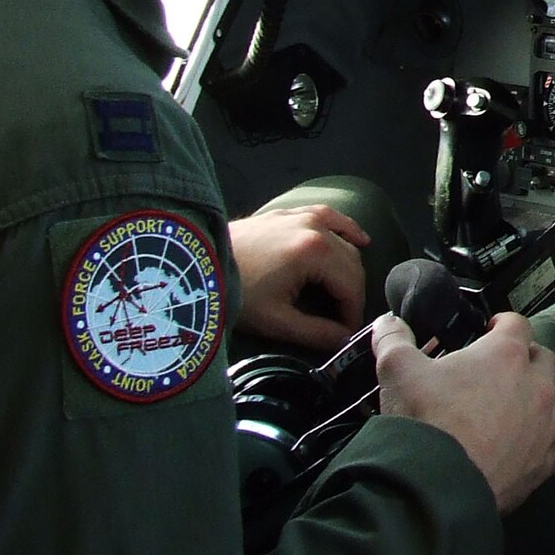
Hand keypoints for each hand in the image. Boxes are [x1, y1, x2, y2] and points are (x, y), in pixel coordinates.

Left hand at [227, 204, 370, 351]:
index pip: (352, 285)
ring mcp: (302, 216)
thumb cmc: (233, 292)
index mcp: (315, 252)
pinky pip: (329, 217)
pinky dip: (346, 229)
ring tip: (344, 293)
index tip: (348, 334)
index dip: (353, 313)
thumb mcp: (276, 321)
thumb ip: (316, 333)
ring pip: (344, 242)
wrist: (195, 266)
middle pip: (352, 263)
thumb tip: (344, 340)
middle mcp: (315, 227)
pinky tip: (359, 239)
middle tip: (341, 320)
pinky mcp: (288, 213)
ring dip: (350, 268)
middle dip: (351, 294)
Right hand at [372, 310, 554, 513]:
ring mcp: (544, 425)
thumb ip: (394, 340)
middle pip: (545, 358)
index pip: (517, 323)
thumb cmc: (425, 420)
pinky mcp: (542, 462)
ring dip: (548, 392)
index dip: (503, 322)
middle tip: (506, 364)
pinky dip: (551, 440)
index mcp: (506, 355)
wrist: (437, 485)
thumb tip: (388, 323)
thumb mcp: (398, 370)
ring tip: (529, 396)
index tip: (491, 328)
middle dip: (527, 356)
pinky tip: (538, 441)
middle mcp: (535, 386)